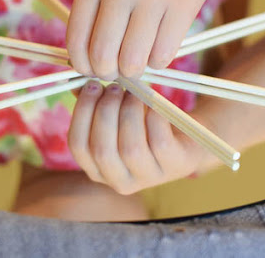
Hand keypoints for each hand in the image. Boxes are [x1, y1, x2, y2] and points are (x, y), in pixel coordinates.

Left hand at [67, 0, 219, 79]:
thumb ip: (93, 10)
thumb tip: (83, 63)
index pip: (77, 41)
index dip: (82, 65)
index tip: (90, 70)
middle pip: (103, 57)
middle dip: (108, 72)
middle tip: (116, 69)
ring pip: (133, 62)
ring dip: (134, 69)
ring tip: (138, 58)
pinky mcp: (182, 6)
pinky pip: (162, 56)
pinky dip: (158, 61)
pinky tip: (158, 47)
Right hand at [68, 80, 204, 193]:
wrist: (187, 139)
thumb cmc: (144, 125)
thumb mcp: (118, 117)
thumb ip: (95, 103)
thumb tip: (78, 83)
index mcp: (97, 170)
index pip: (78, 146)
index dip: (82, 113)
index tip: (91, 85)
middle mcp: (119, 181)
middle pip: (102, 150)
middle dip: (106, 112)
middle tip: (115, 86)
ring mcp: (148, 178)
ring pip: (131, 148)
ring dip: (129, 112)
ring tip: (134, 92)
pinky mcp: (174, 167)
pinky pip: (159, 142)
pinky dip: (153, 117)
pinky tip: (152, 104)